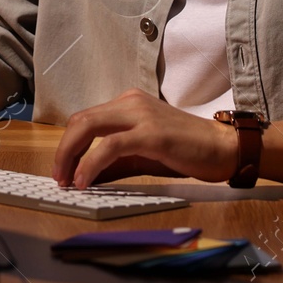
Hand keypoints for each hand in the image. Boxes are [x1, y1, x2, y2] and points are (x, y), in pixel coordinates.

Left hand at [51, 89, 236, 187]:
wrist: (224, 148)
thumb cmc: (187, 151)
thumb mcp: (143, 155)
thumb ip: (115, 162)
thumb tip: (85, 177)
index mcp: (128, 103)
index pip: (85, 119)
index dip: (67, 145)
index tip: (62, 170)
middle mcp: (131, 102)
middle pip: (80, 120)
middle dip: (63, 150)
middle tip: (58, 176)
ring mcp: (141, 115)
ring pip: (89, 127)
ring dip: (71, 155)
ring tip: (67, 180)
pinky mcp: (151, 133)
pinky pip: (110, 146)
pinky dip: (91, 163)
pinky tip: (85, 180)